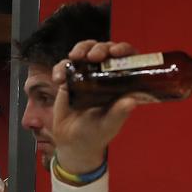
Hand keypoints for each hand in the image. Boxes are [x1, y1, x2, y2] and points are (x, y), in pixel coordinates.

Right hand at [51, 39, 141, 175]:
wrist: (72, 143)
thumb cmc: (96, 134)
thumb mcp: (108, 125)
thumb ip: (118, 113)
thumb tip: (132, 101)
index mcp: (120, 84)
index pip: (126, 59)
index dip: (123, 50)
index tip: (116, 52)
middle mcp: (104, 76)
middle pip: (105, 50)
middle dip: (99, 47)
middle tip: (93, 56)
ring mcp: (86, 75)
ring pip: (85, 51)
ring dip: (81, 49)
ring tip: (75, 57)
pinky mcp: (69, 80)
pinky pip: (64, 66)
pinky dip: (60, 68)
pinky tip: (58, 80)